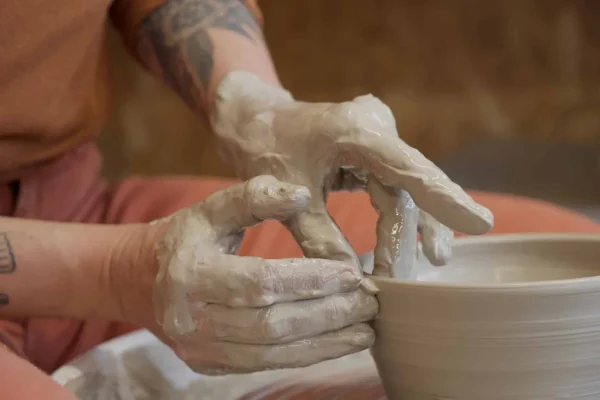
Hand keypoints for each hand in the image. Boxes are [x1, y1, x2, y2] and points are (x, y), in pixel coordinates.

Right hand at [150, 176, 376, 374]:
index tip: (352, 274)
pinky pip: (266, 364)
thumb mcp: (212, 208)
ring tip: (366, 330)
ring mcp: (200, 349)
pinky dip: (306, 356)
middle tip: (370, 302)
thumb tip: (301, 194)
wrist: (141, 281)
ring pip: (273, 353)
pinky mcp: (211, 365)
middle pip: (272, 324)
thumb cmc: (186, 239)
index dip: (309, 280)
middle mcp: (192, 319)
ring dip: (325, 343)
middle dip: (328, 315)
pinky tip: (337, 343)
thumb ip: (254, 196)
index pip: (260, 282)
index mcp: (191, 273)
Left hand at [211, 72, 493, 274]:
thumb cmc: (266, 150)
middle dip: (419, 226)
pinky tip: (406, 243)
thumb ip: (319, 238)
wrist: (255, 120)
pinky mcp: (372, 148)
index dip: (446, 198)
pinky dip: (396, 214)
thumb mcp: (287, 196)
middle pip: (410, 183)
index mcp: (355, 131)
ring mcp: (376, 135)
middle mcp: (374, 127)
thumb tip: (355, 285)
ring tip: (431, 260)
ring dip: (411, 225)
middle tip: (434, 263)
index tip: (480, 224)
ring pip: (405, 186)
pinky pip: (393, 184)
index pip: (409, 169)